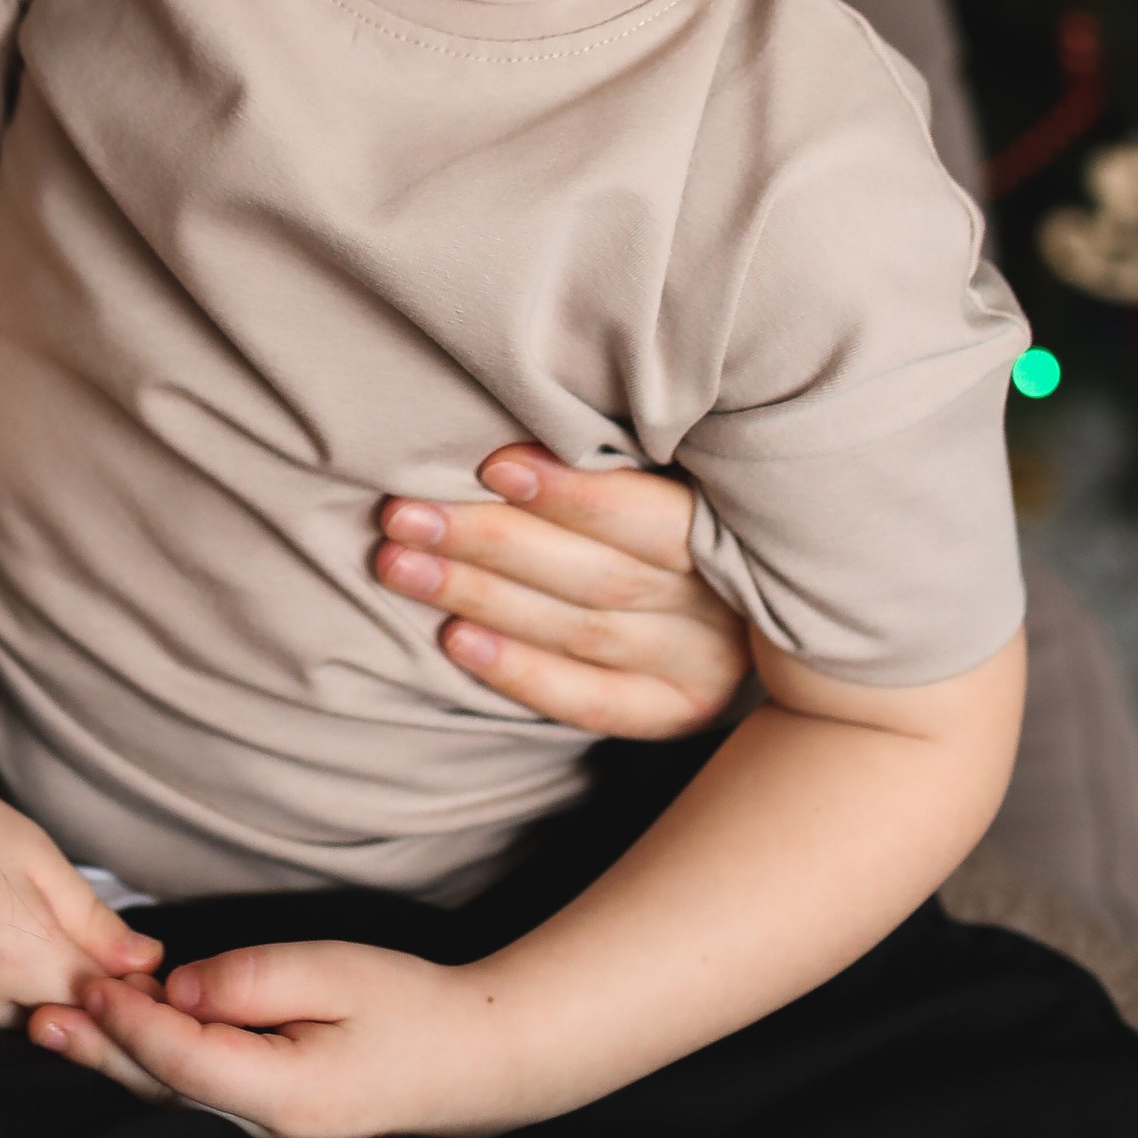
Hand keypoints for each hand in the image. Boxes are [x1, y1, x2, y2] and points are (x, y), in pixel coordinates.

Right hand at [0, 755, 161, 1026]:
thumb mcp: (38, 857)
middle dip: (67, 988)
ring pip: (10, 1021)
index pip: (97, 1004)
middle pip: (53, 1019)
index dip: (122, 989)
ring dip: (22, 992)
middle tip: (51, 933)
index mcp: (17, 955)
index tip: (127, 966)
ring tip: (2, 928)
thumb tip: (144, 962)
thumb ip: (93, 920)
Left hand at [33, 940, 494, 1137]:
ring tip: (61, 1033)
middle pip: (165, 1093)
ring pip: (178, 1106)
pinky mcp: (281, 1136)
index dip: (129, 1020)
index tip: (90, 980)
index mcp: (290, 1095)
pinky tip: (128, 1053)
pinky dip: (160, 1076)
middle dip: (100, 1052)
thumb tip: (175, 988)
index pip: (183, 1059)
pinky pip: (204, 1109)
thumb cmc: (414, 1006)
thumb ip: (251, 979)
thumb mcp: (336, 971)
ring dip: (119, 1066)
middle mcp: (274, 1136)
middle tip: (39, 1017)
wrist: (482, 1061)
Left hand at [375, 444, 749, 737]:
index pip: (651, 517)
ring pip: (581, 630)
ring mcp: (703, 664)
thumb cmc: (666, 499)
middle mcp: (726, 601)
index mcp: (735, 525)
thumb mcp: (668, 466)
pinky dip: (519, 670)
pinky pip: (590, 701)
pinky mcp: (672, 711)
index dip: (571, 494)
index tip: (490, 466)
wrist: (727, 601)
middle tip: (403, 515)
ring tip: (403, 565)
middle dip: (491, 541)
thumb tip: (513, 426)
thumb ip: (620, 454)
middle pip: (598, 575)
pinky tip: (455, 640)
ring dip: (481, 596)